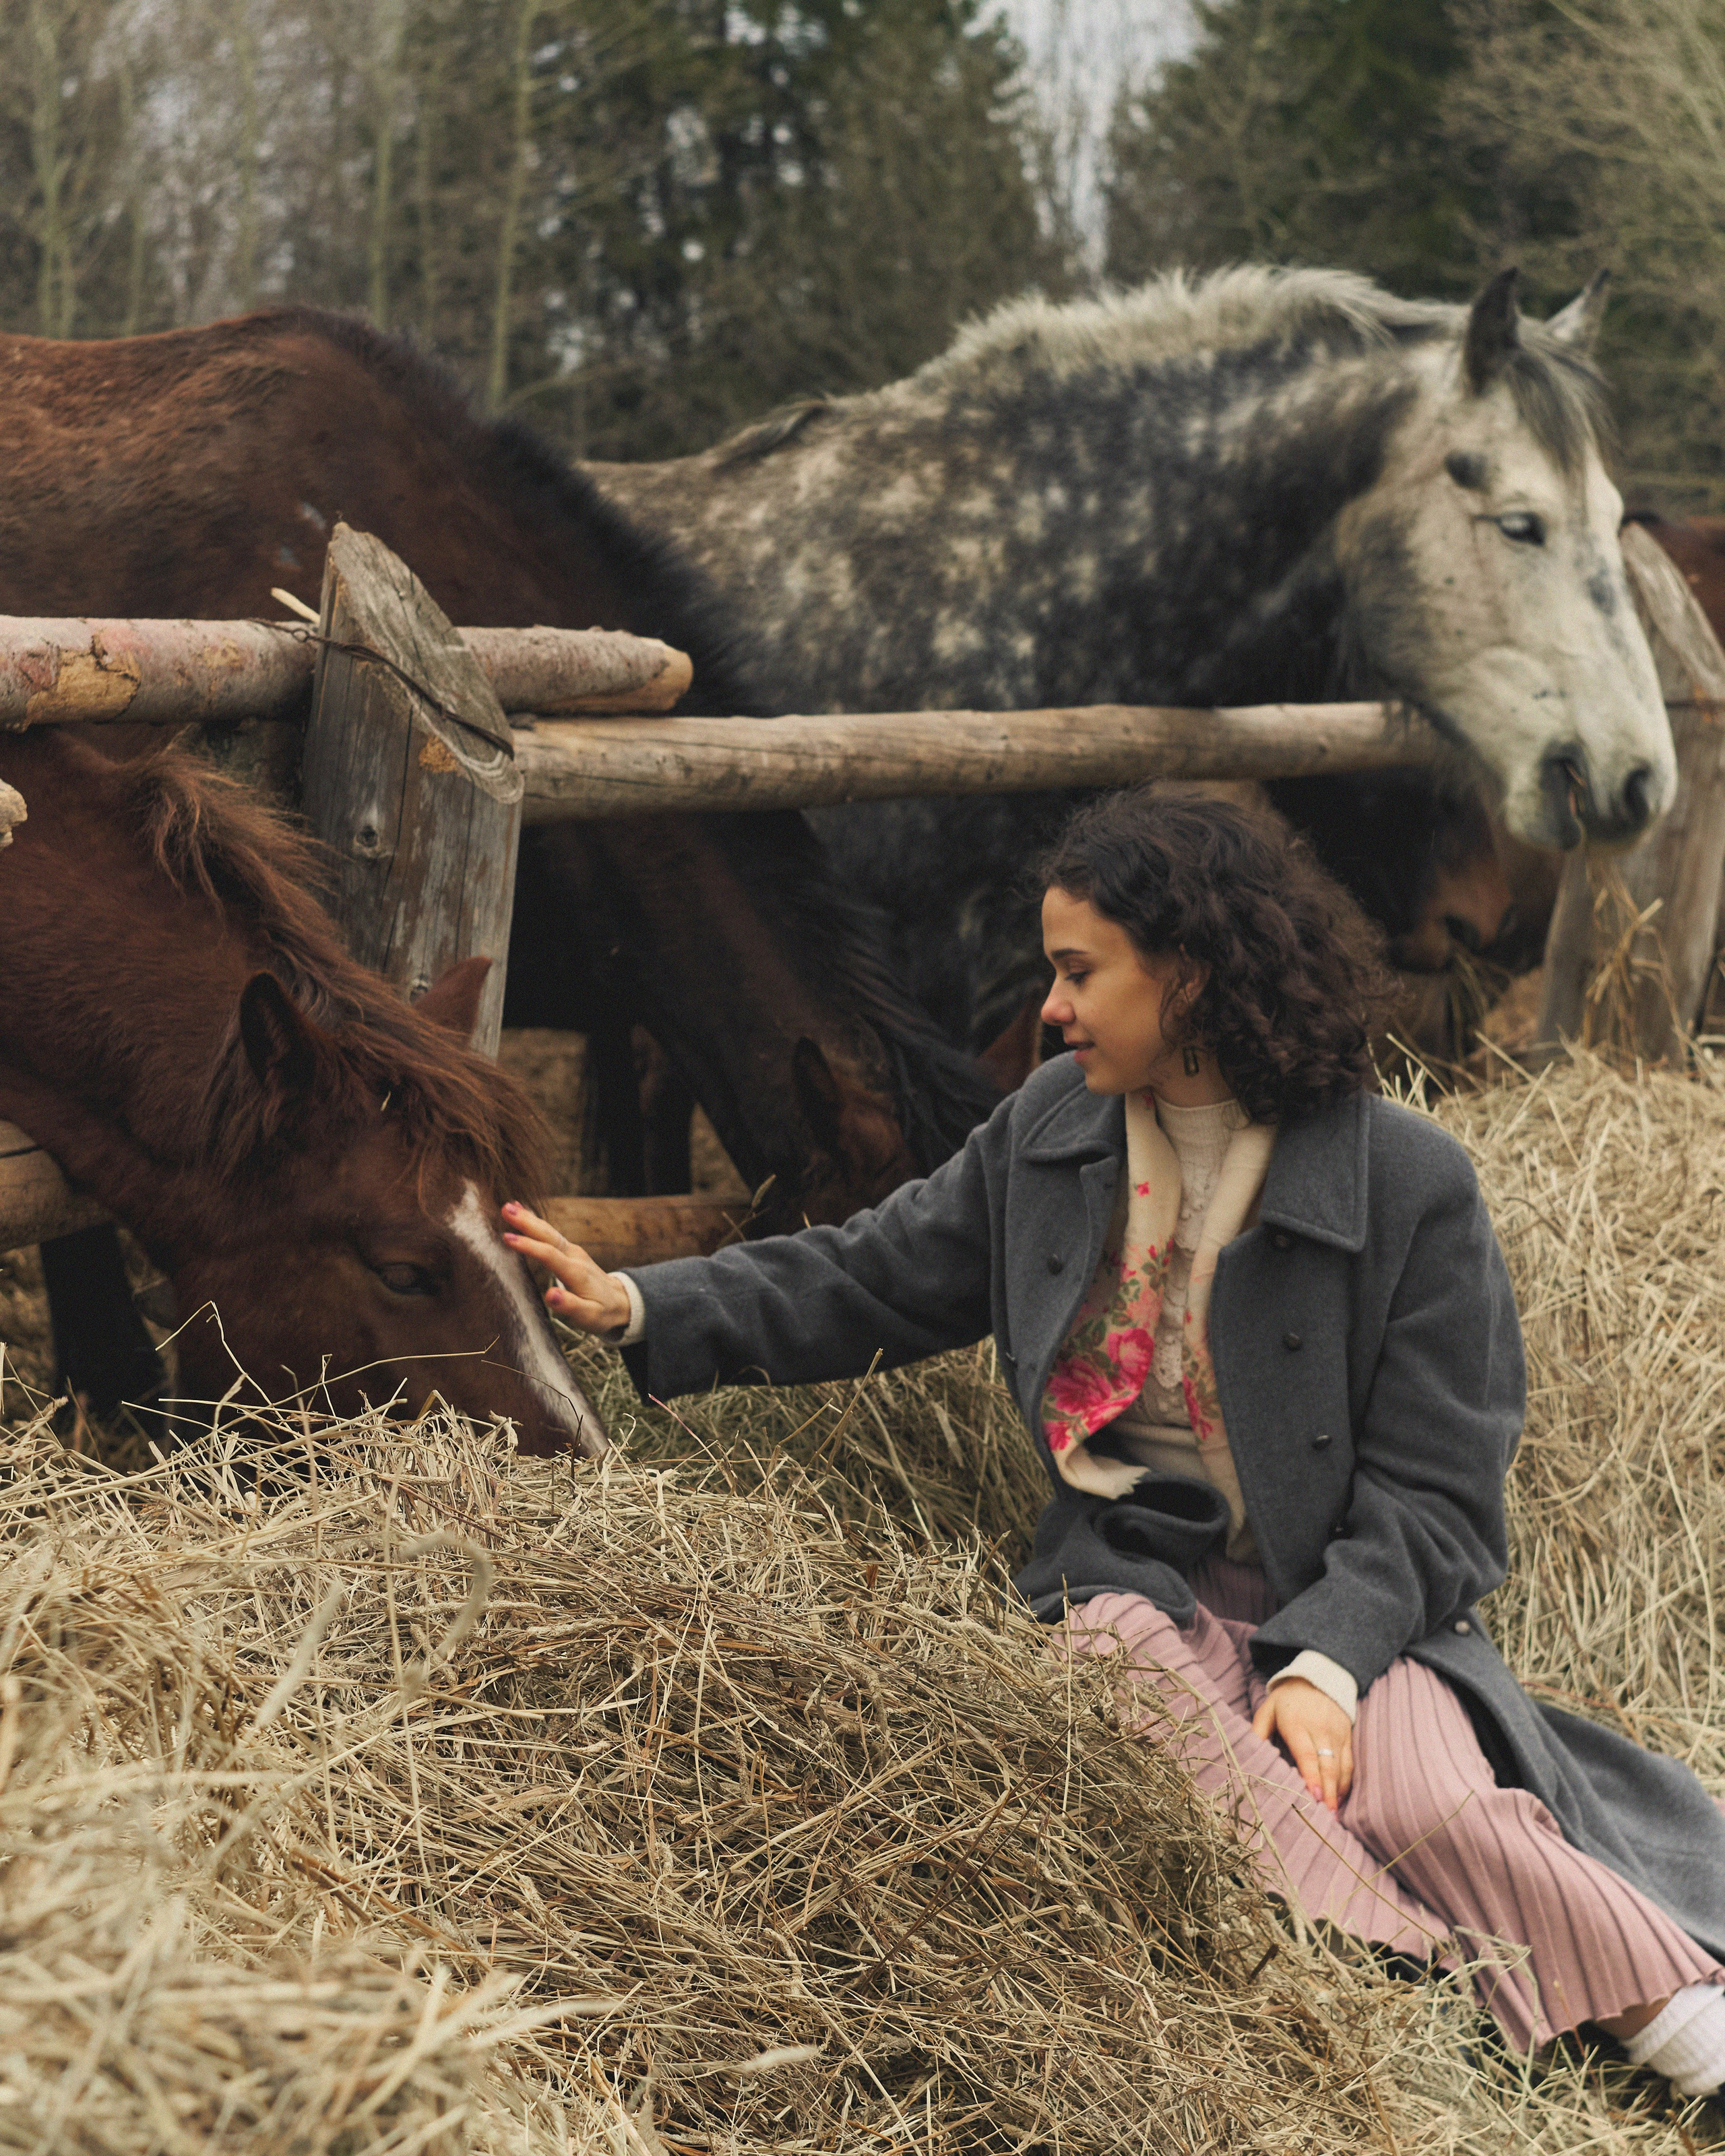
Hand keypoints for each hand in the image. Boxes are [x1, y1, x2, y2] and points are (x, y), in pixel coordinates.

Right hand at [501, 1202, 633, 1336]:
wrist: (621, 1301)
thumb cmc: (602, 1312)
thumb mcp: (589, 1316)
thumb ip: (570, 1305)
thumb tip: (550, 1295)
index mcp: (576, 1272)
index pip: (549, 1255)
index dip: (529, 1246)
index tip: (507, 1238)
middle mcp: (574, 1256)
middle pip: (549, 1236)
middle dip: (527, 1222)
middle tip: (505, 1209)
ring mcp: (573, 1251)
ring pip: (549, 1232)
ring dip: (529, 1219)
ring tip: (509, 1206)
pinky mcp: (570, 1251)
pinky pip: (550, 1234)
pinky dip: (535, 1223)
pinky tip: (523, 1213)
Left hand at [1251, 1678, 1352, 1811]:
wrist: (1320, 1677)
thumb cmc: (1288, 1699)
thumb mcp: (1268, 1709)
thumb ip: (1258, 1731)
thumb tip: (1248, 1755)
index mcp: (1297, 1724)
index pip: (1306, 1754)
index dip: (1311, 1777)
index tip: (1313, 1797)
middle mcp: (1320, 1730)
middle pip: (1327, 1765)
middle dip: (1327, 1792)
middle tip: (1326, 1817)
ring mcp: (1337, 1734)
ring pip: (1341, 1767)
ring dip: (1337, 1792)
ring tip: (1333, 1815)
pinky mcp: (1347, 1737)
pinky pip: (1350, 1763)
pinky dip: (1346, 1783)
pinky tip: (1338, 1798)